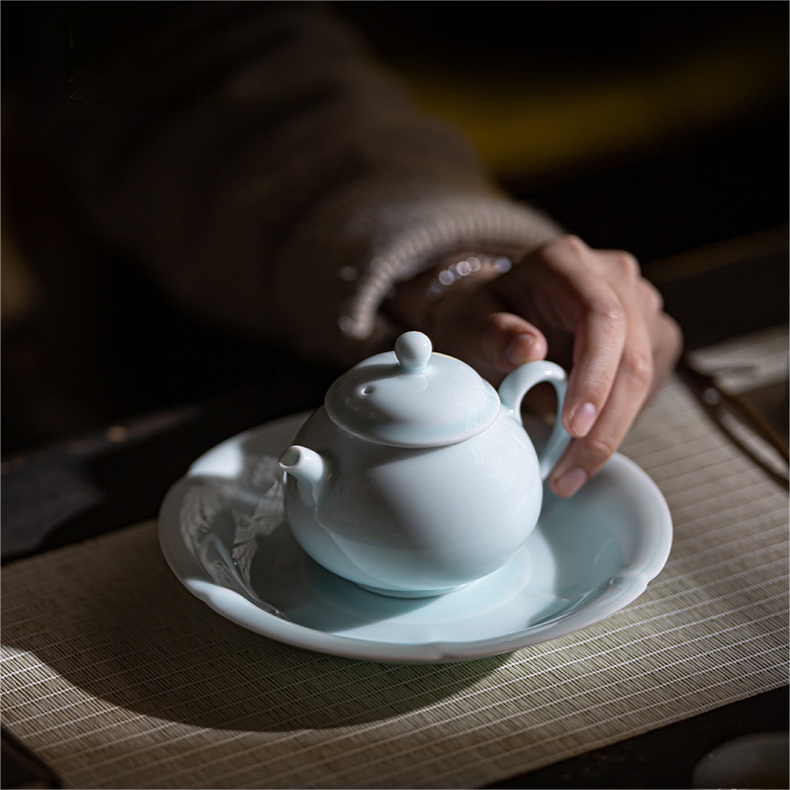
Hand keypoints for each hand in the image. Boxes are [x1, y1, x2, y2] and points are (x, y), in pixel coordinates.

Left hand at [389, 235, 682, 495]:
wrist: (497, 314)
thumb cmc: (480, 318)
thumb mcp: (467, 324)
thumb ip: (492, 334)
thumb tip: (529, 350)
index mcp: (565, 262)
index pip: (602, 318)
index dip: (595, 377)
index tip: (574, 426)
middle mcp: (612, 276)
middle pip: (632, 356)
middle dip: (605, 425)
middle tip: (570, 473)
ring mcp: (638, 302)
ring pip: (647, 376)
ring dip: (614, 430)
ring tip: (571, 468)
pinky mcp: (649, 333)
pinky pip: (649, 385)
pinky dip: (620, 420)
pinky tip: (586, 439)